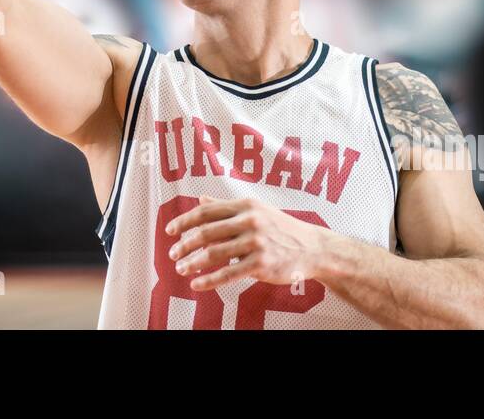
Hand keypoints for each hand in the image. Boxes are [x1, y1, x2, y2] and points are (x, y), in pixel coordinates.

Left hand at [165, 194, 328, 291]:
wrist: (312, 247)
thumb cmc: (280, 228)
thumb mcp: (256, 210)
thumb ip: (226, 207)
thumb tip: (201, 199)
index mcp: (245, 205)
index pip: (206, 212)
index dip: (184, 221)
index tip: (170, 231)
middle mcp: (249, 221)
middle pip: (206, 232)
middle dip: (185, 244)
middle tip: (173, 254)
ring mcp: (256, 243)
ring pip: (214, 254)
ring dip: (192, 263)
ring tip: (180, 269)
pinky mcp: (261, 265)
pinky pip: (228, 274)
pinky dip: (209, 280)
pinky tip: (197, 284)